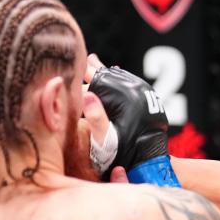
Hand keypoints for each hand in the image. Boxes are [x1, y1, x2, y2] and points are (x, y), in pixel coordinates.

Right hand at [83, 54, 178, 185]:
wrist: (148, 161)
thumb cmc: (124, 153)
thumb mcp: (105, 139)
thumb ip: (95, 118)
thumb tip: (86, 96)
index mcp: (124, 96)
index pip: (97, 82)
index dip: (82, 78)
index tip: (70, 71)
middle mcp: (137, 91)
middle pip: (110, 76)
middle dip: (95, 69)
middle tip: (84, 58)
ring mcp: (145, 94)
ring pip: (121, 78)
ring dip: (107, 73)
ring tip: (95, 62)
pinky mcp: (149, 101)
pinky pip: (131, 84)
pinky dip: (120, 80)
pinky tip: (115, 76)